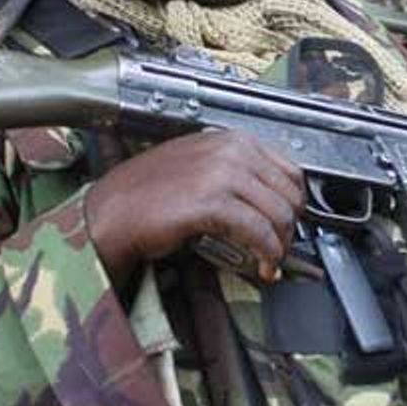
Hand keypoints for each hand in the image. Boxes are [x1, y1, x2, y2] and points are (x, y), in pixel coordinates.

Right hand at [84, 130, 304, 289]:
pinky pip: (258, 231)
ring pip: (279, 213)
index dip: (295, 203)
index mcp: (231, 139)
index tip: (289, 223)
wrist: (112, 212)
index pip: (290, 169)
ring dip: (281, 245)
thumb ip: (237, 173)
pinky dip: (267, 253)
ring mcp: (222, 173)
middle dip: (290, 227)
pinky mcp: (212, 202)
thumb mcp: (200, 167)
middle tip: (282, 248)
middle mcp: (231, 150)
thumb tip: (272, 198)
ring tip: (271, 261)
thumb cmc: (149, 194)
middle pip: (289, 193)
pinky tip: (262, 266)